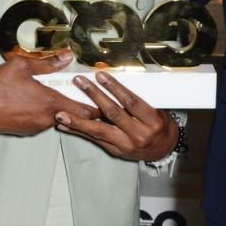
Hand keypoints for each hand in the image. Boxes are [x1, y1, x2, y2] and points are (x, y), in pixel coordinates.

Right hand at [0, 52, 92, 135]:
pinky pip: (43, 124)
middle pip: (75, 119)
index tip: (101, 102)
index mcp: (49, 102)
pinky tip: (37, 105)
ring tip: (56, 98)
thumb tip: (65, 57)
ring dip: (61, 112)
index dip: (96, 108)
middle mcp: (46, 119)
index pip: (85, 111)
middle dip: (82, 111)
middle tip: (86, 101)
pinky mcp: (26, 132)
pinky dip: (46, 116)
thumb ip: (47, 63)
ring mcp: (36, 127)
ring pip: (58, 120)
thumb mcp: (21, 66)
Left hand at [55, 70, 177, 161]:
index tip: (101, 75)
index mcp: (152, 121)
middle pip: (113, 113)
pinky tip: (64, 126)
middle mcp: (139, 134)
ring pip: (99, 130)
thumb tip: (114, 81)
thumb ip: (138, 100)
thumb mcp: (157, 110)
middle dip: (94, 96)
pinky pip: (94, 140)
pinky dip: (78, 132)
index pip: (131, 101)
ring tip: (61, 113)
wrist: (163, 149)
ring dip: (78, 121)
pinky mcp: (115, 151)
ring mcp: (125, 145)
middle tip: (79, 82)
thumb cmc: (159, 124)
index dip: (115, 87)